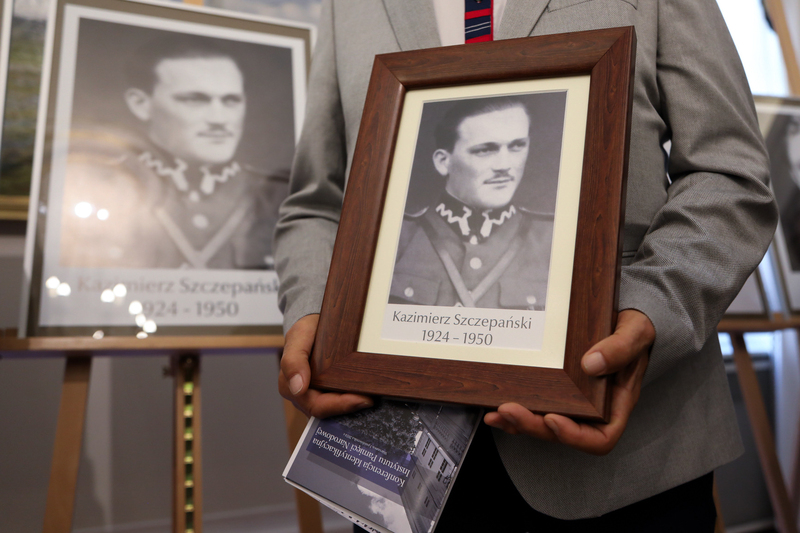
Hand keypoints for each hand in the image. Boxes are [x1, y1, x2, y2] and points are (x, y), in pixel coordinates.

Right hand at [278, 314, 372, 417]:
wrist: (315, 324)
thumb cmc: (305, 330)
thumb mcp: (298, 337)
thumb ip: (293, 361)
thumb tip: (298, 388)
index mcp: (291, 387)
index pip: (318, 406)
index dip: (340, 406)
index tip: (363, 399)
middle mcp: (303, 396)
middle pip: (329, 412)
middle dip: (351, 407)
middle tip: (373, 398)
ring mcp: (316, 395)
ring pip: (336, 410)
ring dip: (354, 405)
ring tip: (373, 396)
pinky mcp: (328, 392)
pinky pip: (340, 401)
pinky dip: (353, 398)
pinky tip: (368, 392)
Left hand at [484, 309, 654, 454]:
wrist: (625, 314)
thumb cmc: (635, 327)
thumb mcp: (636, 332)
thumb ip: (620, 348)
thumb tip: (591, 364)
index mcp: (616, 403)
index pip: (600, 438)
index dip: (575, 436)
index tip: (553, 419)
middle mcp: (593, 408)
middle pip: (562, 432)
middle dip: (533, 426)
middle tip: (509, 409)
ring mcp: (574, 400)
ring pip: (544, 423)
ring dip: (519, 422)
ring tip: (495, 412)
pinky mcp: (557, 388)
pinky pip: (536, 406)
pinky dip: (515, 409)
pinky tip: (494, 404)